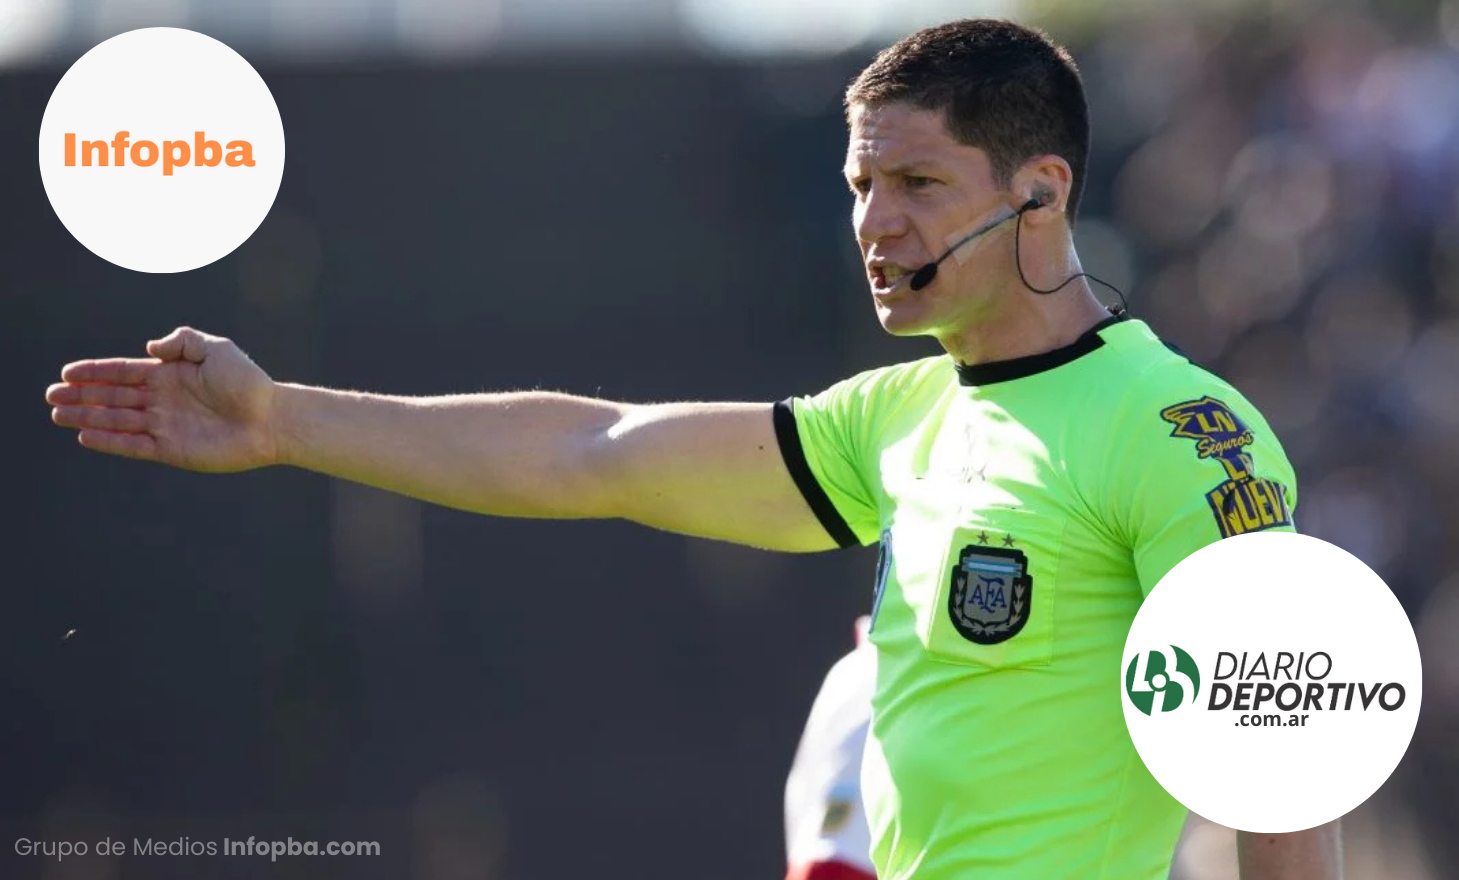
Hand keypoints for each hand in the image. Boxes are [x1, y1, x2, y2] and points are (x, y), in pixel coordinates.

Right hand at [46, 327, 280, 471]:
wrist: (272, 419)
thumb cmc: (248, 383)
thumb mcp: (216, 349)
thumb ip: (181, 341)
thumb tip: (147, 349)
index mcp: (170, 375)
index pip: (124, 372)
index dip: (95, 372)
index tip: (67, 372)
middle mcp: (163, 400)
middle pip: (113, 397)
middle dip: (81, 396)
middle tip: (51, 396)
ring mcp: (165, 425)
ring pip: (117, 421)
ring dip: (88, 418)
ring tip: (58, 414)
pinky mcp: (172, 450)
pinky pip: (133, 445)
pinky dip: (110, 441)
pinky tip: (86, 436)